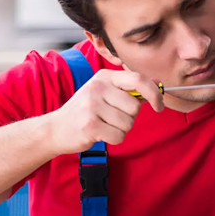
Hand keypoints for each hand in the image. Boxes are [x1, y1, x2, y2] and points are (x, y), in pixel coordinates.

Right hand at [46, 69, 164, 154]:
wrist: (56, 128)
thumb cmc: (85, 111)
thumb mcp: (103, 92)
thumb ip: (129, 89)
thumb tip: (158, 84)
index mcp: (104, 76)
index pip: (138, 79)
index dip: (154, 93)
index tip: (159, 105)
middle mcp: (98, 87)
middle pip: (135, 107)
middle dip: (129, 117)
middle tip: (111, 118)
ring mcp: (92, 106)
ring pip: (128, 123)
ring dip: (121, 129)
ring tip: (104, 125)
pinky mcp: (90, 125)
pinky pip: (119, 136)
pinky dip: (114, 139)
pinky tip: (100, 134)